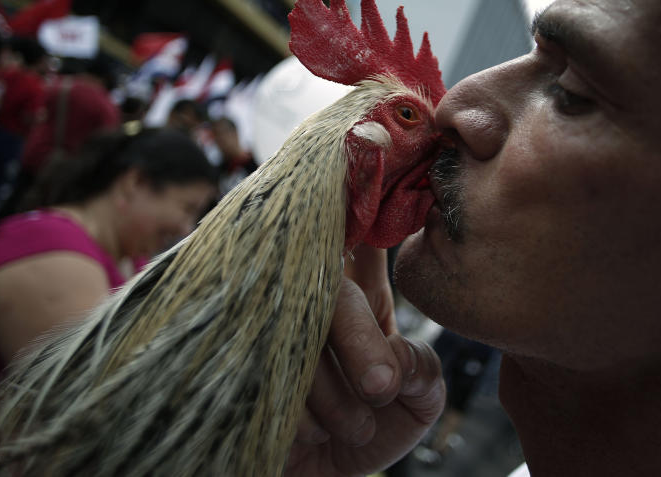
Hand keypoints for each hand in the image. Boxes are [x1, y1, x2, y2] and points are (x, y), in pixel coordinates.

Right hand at [285, 245, 444, 475]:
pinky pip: (265, 378)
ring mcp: (267, 332)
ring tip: (358, 428)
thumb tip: (397, 358)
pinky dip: (301, 416)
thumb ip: (423, 371)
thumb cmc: (366, 429)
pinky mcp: (238, 368)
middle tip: (382, 387)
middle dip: (360, 341)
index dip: (365, 225)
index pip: (360, 242)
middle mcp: (306, 302)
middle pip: (329, 290)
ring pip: (298, 337)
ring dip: (334, 395)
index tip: (374, 242)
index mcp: (353, 295)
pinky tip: (315, 436)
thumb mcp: (416, 403)